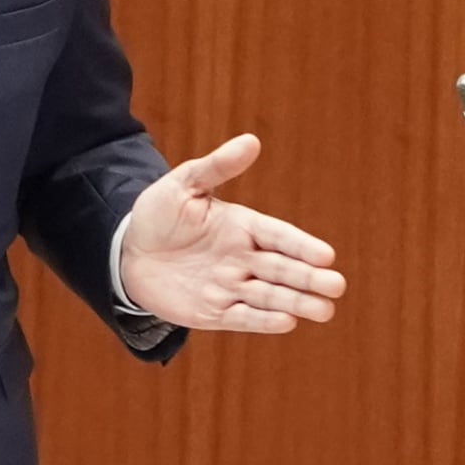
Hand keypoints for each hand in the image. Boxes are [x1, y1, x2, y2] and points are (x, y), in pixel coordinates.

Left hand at [117, 134, 345, 333]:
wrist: (127, 252)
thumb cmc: (159, 214)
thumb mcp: (184, 184)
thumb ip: (217, 166)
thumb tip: (251, 141)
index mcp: (243, 227)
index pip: (279, 237)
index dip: (301, 246)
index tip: (326, 255)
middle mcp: (243, 258)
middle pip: (282, 270)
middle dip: (309, 278)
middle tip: (337, 286)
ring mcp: (230, 286)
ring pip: (269, 296)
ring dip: (297, 303)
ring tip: (324, 310)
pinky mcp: (213, 312)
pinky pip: (241, 318)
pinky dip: (263, 321)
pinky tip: (287, 323)